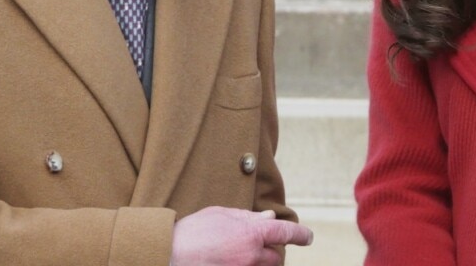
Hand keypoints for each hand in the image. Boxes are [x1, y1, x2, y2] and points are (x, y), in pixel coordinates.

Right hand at [171, 206, 313, 265]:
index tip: (308, 237)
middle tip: (256, 246)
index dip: (300, 235)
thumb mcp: (221, 214)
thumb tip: (269, 219)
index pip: (286, 233)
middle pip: (275, 257)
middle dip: (271, 251)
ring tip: (239, 254)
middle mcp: (251, 256)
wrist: (167, 255)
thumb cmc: (192, 231)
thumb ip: (248, 217)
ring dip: (258, 262)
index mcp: (251, 234)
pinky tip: (231, 260)